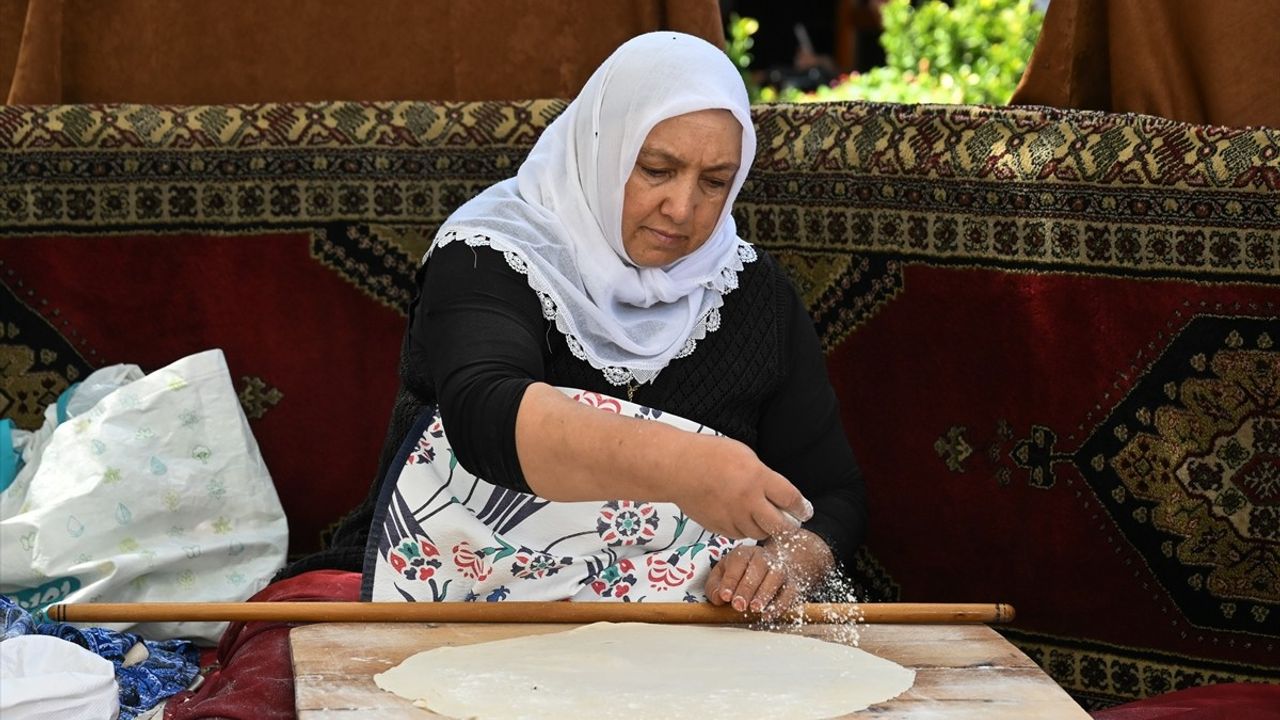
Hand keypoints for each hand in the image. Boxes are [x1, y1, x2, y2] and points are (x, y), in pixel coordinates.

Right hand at [669, 435, 812, 539]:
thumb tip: (777, 492)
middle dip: (789, 526)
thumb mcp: (745, 455)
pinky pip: (739, 534)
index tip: (805, 511)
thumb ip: (763, 475)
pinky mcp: (719, 527)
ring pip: (759, 533)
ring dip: (765, 528)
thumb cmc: (709, 455)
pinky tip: (741, 517)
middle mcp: (748, 500)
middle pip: (780, 526)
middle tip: (790, 522)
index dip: (802, 508)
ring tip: (762, 518)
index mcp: (758, 478)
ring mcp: (733, 516)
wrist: (677, 468)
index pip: (791, 499)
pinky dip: (744, 528)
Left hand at [705, 529, 833, 619]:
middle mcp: (763, 558)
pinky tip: (769, 615)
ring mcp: (779, 569)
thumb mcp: (722, 574)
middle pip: (758, 567)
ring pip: (776, 576)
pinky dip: (781, 604)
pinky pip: (790, 592)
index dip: (731, 580)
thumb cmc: (741, 573)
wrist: (772, 566)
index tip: (725, 596)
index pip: (738, 561)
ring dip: (765, 593)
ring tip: (755, 608)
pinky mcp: (792, 583)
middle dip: (747, 588)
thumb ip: (714, 585)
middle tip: (739, 605)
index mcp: (744, 553)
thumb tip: (718, 598)